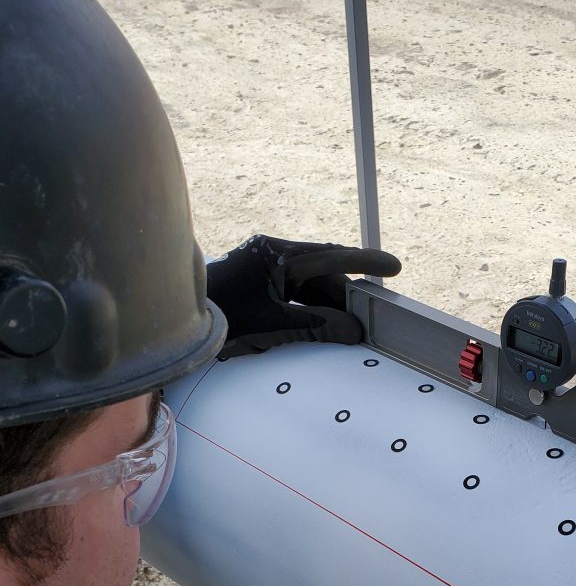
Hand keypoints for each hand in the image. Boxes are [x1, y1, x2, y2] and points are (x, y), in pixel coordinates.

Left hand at [207, 234, 401, 358]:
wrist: (170, 320)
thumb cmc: (218, 318)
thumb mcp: (271, 325)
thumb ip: (317, 326)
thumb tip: (355, 331)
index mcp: (276, 255)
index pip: (331, 257)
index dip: (366, 262)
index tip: (394, 267)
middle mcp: (272, 254)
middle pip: (324, 271)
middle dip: (348, 295)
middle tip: (372, 317)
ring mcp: (265, 267)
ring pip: (311, 283)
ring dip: (330, 305)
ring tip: (350, 328)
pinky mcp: (259, 281)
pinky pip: (296, 292)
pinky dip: (312, 308)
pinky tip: (324, 325)